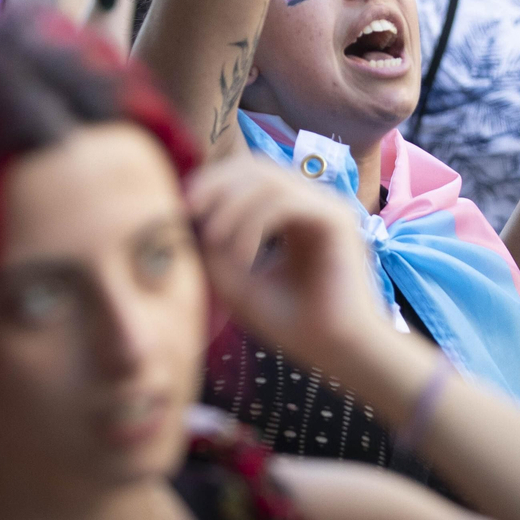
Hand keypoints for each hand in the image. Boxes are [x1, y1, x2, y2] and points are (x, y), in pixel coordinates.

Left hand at [188, 156, 391, 368]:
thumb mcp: (237, 282)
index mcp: (293, 215)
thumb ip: (215, 247)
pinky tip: (241, 256)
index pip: (251, 175)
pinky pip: (286, 202)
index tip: (183, 208)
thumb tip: (190, 214)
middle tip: (189, 209)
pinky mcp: (336, 219)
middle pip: (258, 167)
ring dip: (232, 207)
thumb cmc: (294, 324)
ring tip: (214, 241)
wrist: (337, 353)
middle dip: (217, 184)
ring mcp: (327, 207)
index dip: (214, 182)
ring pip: (269, 180)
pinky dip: (254, 224)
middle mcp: (313, 204)